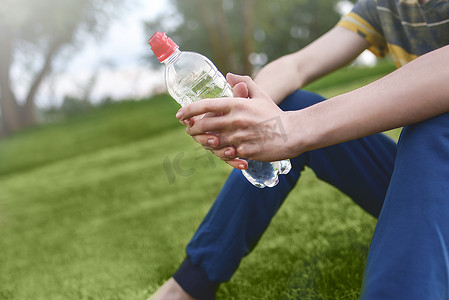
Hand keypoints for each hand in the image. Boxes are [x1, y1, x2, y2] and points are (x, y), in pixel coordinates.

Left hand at [176, 73, 296, 166]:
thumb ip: (244, 83)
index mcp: (236, 104)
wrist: (293, 132)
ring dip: (203, 141)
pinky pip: (225, 154)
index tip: (179, 114)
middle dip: (192, 129)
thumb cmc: (274, 113)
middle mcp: (235, 120)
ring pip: (211, 141)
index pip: (205, 105)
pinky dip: (219, 152)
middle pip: (203, 125)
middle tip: (190, 129)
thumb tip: (228, 76)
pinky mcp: (245, 151)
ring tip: (201, 140)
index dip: (188, 110)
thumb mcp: (261, 94)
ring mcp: (239, 137)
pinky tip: (218, 149)